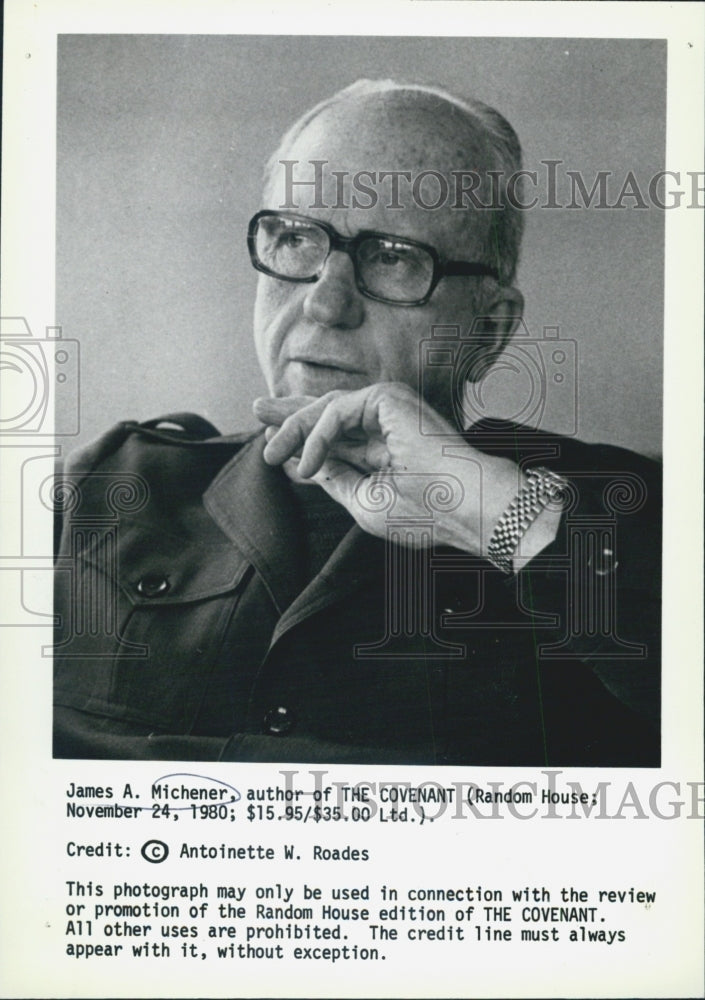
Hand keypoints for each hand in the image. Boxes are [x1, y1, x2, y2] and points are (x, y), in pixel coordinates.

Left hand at [253, 382, 525, 557]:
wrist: (461, 506)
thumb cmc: (424, 512)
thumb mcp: (364, 501)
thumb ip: (335, 479)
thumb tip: (304, 465)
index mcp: (384, 447)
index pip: (336, 437)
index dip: (302, 437)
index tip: (273, 447)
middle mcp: (385, 423)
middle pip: (327, 412)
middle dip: (290, 413)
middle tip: (257, 409)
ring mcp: (387, 408)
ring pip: (327, 409)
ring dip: (294, 428)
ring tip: (271, 452)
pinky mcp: (386, 398)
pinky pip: (336, 412)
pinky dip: (317, 435)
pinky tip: (307, 461)